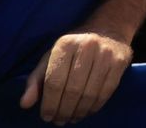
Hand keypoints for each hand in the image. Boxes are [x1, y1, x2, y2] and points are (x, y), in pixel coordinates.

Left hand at [19, 29, 133, 124]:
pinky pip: (106, 92)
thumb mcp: (51, 57)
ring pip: (90, 93)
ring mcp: (106, 54)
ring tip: (72, 117)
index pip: (54, 81)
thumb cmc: (74, 47)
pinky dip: (94, 107)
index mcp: (65, 44)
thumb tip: (25, 104)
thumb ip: (36, 80)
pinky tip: (86, 111)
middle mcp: (87, 47)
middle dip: (64, 111)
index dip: (49, 103)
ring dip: (79, 112)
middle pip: (72, 89)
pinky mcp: (120, 62)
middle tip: (60, 120)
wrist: (108, 28)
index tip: (46, 116)